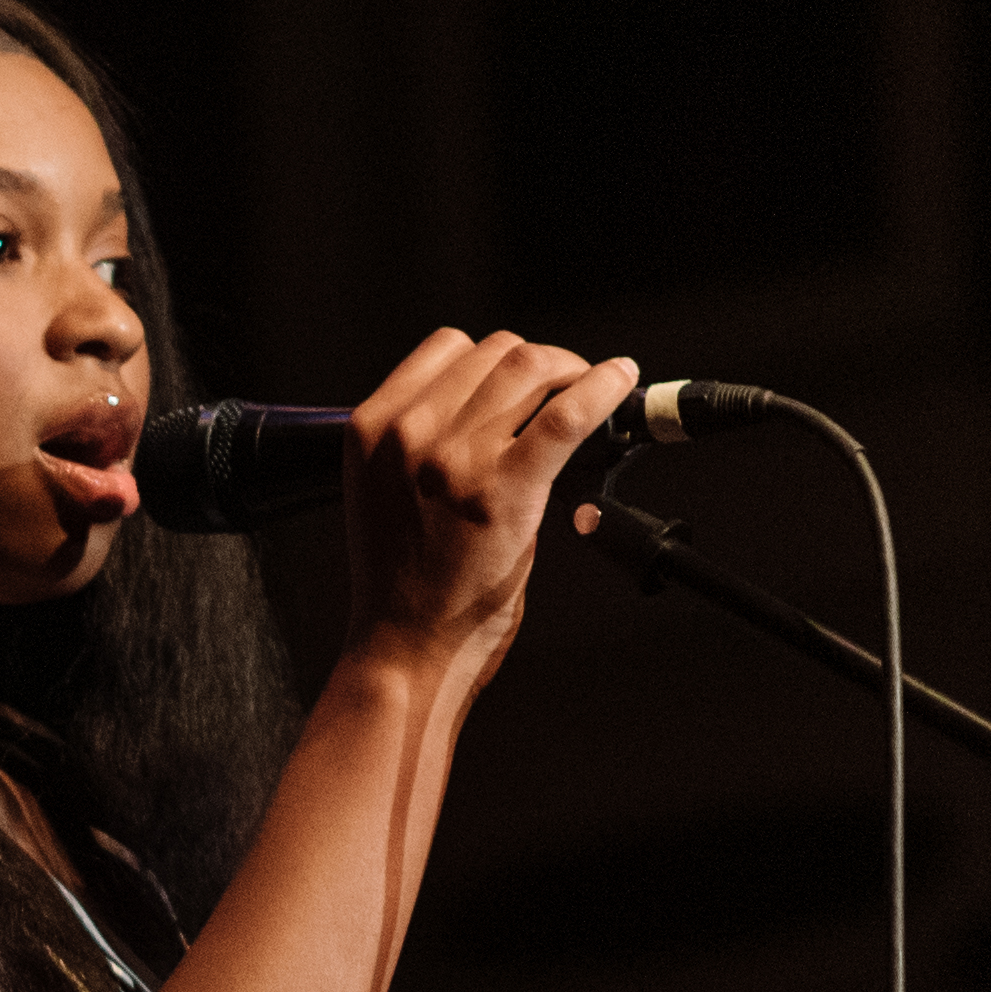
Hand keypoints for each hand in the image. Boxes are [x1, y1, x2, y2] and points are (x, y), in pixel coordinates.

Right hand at [333, 323, 637, 690]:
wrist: (405, 645)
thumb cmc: (402, 576)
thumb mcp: (385, 487)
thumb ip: (422, 438)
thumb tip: (500, 400)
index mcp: (370, 428)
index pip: (447, 347)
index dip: (495, 358)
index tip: (522, 381)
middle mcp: (408, 434)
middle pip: (496, 352)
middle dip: (541, 363)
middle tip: (566, 389)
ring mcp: (455, 459)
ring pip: (532, 369)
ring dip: (571, 372)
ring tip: (589, 392)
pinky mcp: (504, 489)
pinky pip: (566, 416)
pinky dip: (603, 390)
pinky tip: (620, 382)